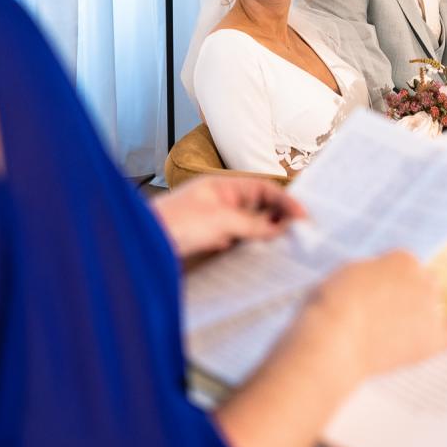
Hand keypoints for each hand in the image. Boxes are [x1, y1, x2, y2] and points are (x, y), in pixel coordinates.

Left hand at [151, 176, 305, 258]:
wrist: (143, 247)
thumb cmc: (173, 223)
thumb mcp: (221, 221)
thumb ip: (252, 224)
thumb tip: (279, 228)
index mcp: (222, 187)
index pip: (262, 189)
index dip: (285, 201)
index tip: (303, 216)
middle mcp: (220, 202)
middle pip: (259, 208)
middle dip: (280, 219)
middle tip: (301, 234)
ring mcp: (214, 222)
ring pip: (250, 227)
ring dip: (267, 236)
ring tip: (286, 248)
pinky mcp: (208, 242)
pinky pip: (237, 243)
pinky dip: (251, 249)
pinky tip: (260, 259)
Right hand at [308, 250, 446, 378]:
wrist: (332, 342)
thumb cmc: (330, 305)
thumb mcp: (346, 272)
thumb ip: (372, 272)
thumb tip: (381, 282)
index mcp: (402, 259)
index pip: (403, 264)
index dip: (385, 279)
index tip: (372, 289)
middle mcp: (423, 281)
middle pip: (422, 283)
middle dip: (405, 294)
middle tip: (375, 311)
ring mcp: (430, 312)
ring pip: (432, 306)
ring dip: (417, 312)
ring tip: (384, 328)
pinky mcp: (431, 341)